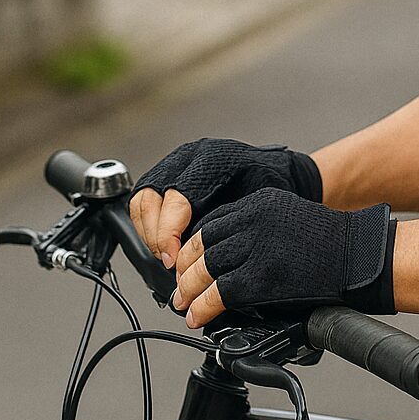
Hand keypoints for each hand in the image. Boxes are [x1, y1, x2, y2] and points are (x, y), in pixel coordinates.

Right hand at [128, 139, 321, 267]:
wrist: (276, 172)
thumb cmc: (271, 187)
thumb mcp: (253, 207)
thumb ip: (223, 227)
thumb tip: (197, 259)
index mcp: (212, 160)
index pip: (176, 197)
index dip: (169, 233)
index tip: (174, 260)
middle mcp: (189, 156)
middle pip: (150, 197)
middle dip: (155, 236)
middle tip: (170, 263)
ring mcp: (176, 162)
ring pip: (142, 198)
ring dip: (149, 232)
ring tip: (166, 256)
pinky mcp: (168, 173)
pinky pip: (145, 199)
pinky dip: (149, 225)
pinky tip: (165, 243)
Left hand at [169, 188, 395, 326]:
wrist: (361, 254)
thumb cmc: (334, 242)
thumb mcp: (291, 217)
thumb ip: (260, 229)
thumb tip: (231, 258)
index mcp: (260, 202)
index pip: (212, 223)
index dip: (194, 246)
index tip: (188, 263)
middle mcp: (254, 219)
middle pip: (204, 244)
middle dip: (186, 269)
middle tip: (179, 288)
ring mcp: (258, 247)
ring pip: (206, 269)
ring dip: (190, 290)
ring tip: (185, 305)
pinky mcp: (263, 277)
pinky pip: (220, 294)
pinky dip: (203, 307)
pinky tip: (198, 317)